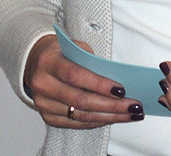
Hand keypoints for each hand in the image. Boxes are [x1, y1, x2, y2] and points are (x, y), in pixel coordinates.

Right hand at [23, 34, 144, 128]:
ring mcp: (43, 103)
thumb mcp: (75, 47)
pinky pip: (77, 124)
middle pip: (80, 100)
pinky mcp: (48, 117)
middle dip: (111, 105)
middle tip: (133, 106)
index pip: (75, 75)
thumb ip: (92, 62)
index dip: (99, 84)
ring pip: (81, 115)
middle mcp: (43, 84)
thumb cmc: (61, 53)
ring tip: (129, 114)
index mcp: (48, 62)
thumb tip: (117, 81)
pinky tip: (112, 118)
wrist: (37, 63)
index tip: (122, 90)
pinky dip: (97, 121)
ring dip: (109, 116)